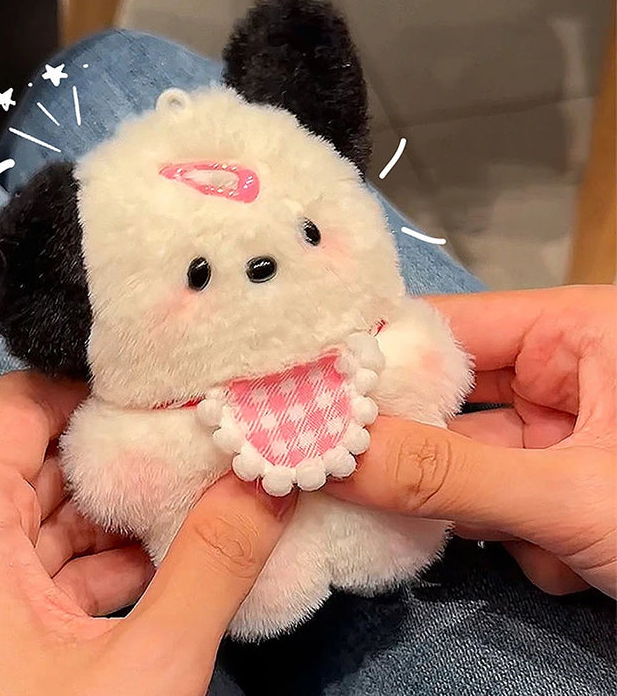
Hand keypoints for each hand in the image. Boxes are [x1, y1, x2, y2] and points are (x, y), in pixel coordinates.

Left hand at [0, 371, 294, 695]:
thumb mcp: (141, 671)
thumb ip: (215, 565)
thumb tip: (274, 484)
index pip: (26, 403)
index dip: (99, 388)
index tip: (174, 392)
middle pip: (50, 454)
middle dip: (130, 448)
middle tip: (208, 435)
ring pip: (59, 512)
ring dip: (130, 507)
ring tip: (206, 489)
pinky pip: (60, 564)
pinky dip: (115, 557)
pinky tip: (176, 555)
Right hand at [327, 286, 615, 597]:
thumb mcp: (577, 497)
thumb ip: (448, 477)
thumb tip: (330, 457)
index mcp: (574, 330)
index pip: (444, 328)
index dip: (376, 363)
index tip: (312, 405)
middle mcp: (565, 371)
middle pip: (451, 400)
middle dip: (427, 454)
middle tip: (356, 481)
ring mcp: (568, 431)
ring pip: (474, 459)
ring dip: (482, 510)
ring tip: (523, 538)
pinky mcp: (570, 481)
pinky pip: (504, 495)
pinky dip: (515, 534)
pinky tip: (562, 561)